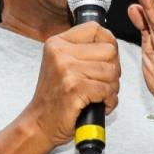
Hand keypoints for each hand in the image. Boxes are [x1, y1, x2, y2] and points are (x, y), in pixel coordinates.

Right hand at [23, 21, 120, 147]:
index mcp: (57, 43)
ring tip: (101, 96)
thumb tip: (112, 45)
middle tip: (104, 83)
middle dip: (114, 70)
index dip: (109, 44)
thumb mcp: (62, 65)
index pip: (96, 29)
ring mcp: (66, 70)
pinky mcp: (74, 88)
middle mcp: (60, 52)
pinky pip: (107, 89)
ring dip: (112, 88)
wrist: (39, 124)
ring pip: (111, 71)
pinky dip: (110, 101)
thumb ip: (82, 52)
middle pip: (109, 51)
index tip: (107, 60)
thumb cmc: (55, 98)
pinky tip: (101, 105)